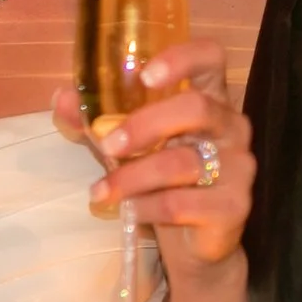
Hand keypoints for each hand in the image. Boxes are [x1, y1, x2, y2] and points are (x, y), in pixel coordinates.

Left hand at [52, 37, 253, 301]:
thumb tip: (62, 98)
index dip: (182, 58)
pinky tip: (130, 211)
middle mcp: (232, 125)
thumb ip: (97, 120)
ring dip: (132, 176)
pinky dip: (147, 206)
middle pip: (196, 107)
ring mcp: (239, 165)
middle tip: (107, 145)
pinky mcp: (235, 205)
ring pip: (182, 162)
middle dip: (144, 125)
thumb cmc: (162, 179)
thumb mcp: (127, 145)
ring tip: (102, 191)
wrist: (194, 243)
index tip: (145, 76)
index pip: (211, 57)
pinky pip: (181, 202)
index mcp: (210, 97)